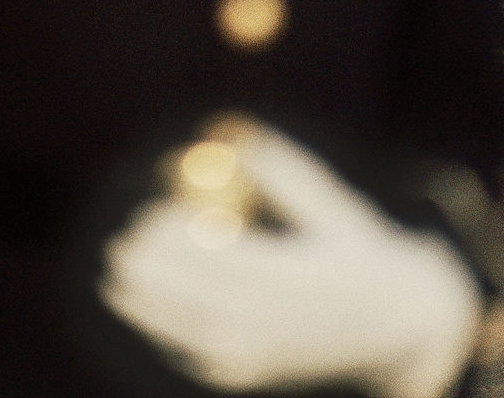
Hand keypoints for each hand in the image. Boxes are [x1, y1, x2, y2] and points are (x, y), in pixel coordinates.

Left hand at [100, 123, 481, 397]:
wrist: (389, 328)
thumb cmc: (352, 249)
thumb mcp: (328, 204)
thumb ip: (279, 170)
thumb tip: (227, 131)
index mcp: (288, 278)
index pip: (218, 258)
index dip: (176, 238)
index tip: (150, 214)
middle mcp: (270, 324)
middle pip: (193, 298)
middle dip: (152, 271)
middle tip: (123, 244)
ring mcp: (256, 357)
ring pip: (185, 332)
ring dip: (143, 304)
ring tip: (114, 278)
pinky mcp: (245, 377)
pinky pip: (193, 352)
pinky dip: (166, 329)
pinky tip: (144, 308)